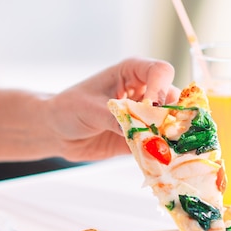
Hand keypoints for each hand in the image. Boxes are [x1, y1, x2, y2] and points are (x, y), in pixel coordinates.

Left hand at [46, 57, 178, 160]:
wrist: (57, 132)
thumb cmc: (68, 108)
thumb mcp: (90, 109)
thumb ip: (116, 118)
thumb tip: (142, 132)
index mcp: (132, 72)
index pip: (161, 71)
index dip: (161, 87)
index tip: (152, 106)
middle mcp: (145, 92)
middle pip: (174, 98)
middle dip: (172, 116)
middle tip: (165, 132)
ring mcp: (146, 116)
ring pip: (171, 123)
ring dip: (170, 136)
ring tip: (163, 148)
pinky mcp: (143, 138)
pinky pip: (158, 144)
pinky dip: (161, 152)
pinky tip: (158, 159)